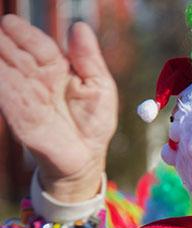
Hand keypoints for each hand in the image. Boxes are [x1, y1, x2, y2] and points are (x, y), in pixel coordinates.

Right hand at [0, 15, 117, 201]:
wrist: (87, 156)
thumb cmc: (94, 121)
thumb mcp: (100, 86)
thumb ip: (89, 57)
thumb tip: (80, 26)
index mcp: (57, 68)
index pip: (39, 46)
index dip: (25, 34)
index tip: (9, 24)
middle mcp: (37, 80)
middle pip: (16, 55)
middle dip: (3, 42)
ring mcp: (27, 98)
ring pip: (5, 73)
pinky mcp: (21, 118)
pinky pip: (7, 98)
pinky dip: (1, 83)